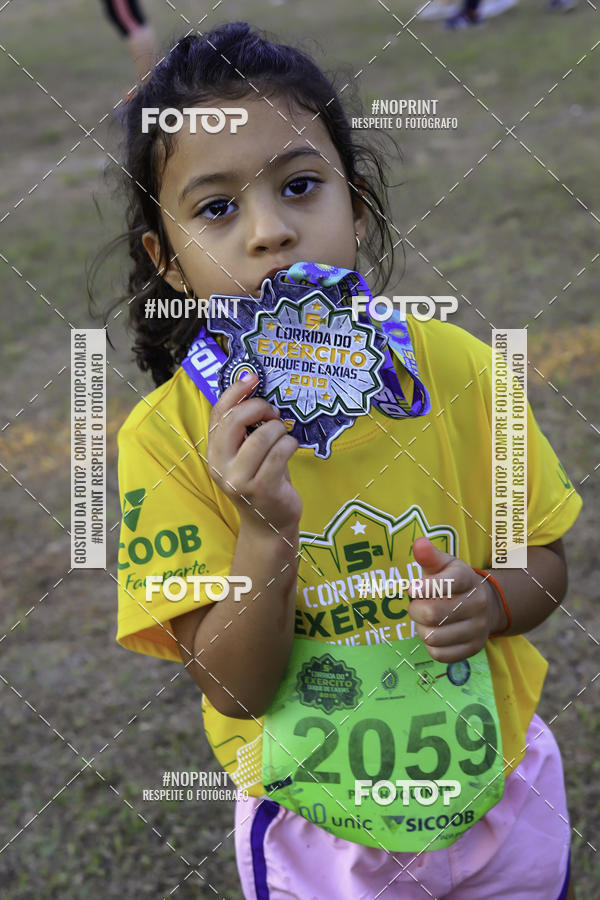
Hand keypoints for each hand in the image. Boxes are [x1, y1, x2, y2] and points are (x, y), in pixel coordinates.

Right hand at [207, 373, 301, 533]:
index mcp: (214, 454)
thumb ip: (244, 429)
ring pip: (263, 436)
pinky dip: (290, 444)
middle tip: (273, 412)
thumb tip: (254, 389)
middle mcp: (221, 467)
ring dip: (279, 429)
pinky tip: (290, 448)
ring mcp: (240, 480)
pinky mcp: (263, 487)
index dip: (235, 392)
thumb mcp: (247, 454)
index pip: (218, 415)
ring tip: (283, 435)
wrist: (269, 525)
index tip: (252, 377)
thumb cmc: (262, 480)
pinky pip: (280, 451)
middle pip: (236, 421)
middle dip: (259, 408)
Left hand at [407, 538, 503, 662]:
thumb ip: (430, 556)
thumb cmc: (454, 582)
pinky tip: (434, 633)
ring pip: (434, 637)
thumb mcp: (444, 565)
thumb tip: (419, 543)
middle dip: (415, 610)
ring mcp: (478, 628)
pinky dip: (430, 646)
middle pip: (433, 614)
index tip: (412, 588)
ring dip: (421, 629)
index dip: (425, 587)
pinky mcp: (473, 648)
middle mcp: (477, 603)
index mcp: (467, 578)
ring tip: (425, 620)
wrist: (483, 604)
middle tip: (416, 605)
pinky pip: (440, 654)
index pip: (448, 582)